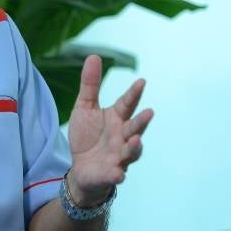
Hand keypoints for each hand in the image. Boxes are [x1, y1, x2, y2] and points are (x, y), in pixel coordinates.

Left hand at [67, 55, 152, 204]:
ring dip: (134, 148)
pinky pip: (115, 175)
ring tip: (135, 141)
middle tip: (149, 112)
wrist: (81, 168)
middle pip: (134, 128)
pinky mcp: (110, 174)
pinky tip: (118, 174)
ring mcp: (119, 156)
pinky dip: (117, 174)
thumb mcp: (84, 107)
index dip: (134, 94)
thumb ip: (90, 85)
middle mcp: (122, 137)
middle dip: (141, 122)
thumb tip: (93, 56)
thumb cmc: (87, 136)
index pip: (127, 104)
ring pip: (130, 152)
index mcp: (117, 118)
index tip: (142, 81)